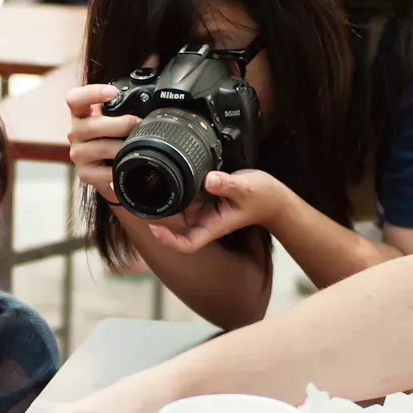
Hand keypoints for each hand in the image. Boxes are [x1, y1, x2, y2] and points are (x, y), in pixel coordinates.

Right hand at [66, 82, 135, 204]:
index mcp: (82, 113)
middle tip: (137, 124)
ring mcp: (78, 153)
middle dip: (118, 124)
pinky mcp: (85, 173)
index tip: (113, 92)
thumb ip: (131, 88)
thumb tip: (152, 58)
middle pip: (91, 125)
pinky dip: (116, 172)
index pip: (75, 98)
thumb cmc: (116, 136)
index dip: (92, 93)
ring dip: (121, 147)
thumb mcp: (120, 112)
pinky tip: (125, 170)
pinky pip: (102, 173)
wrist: (111, 169)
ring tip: (136, 147)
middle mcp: (76, 131)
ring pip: (99, 148)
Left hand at [145, 170, 285, 253]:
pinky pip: (184, 192)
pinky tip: (170, 169)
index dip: (168, 240)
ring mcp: (202, 209)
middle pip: (173, 223)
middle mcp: (203, 220)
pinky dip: (177, 184)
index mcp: (212, 226)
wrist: (272, 197)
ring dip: (166, 193)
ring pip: (176, 204)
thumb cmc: (263, 198)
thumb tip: (209, 180)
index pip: (186, 244)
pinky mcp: (203, 196)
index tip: (154, 228)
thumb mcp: (247, 189)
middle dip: (158, 210)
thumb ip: (228, 185)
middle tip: (141, 189)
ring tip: (154, 174)